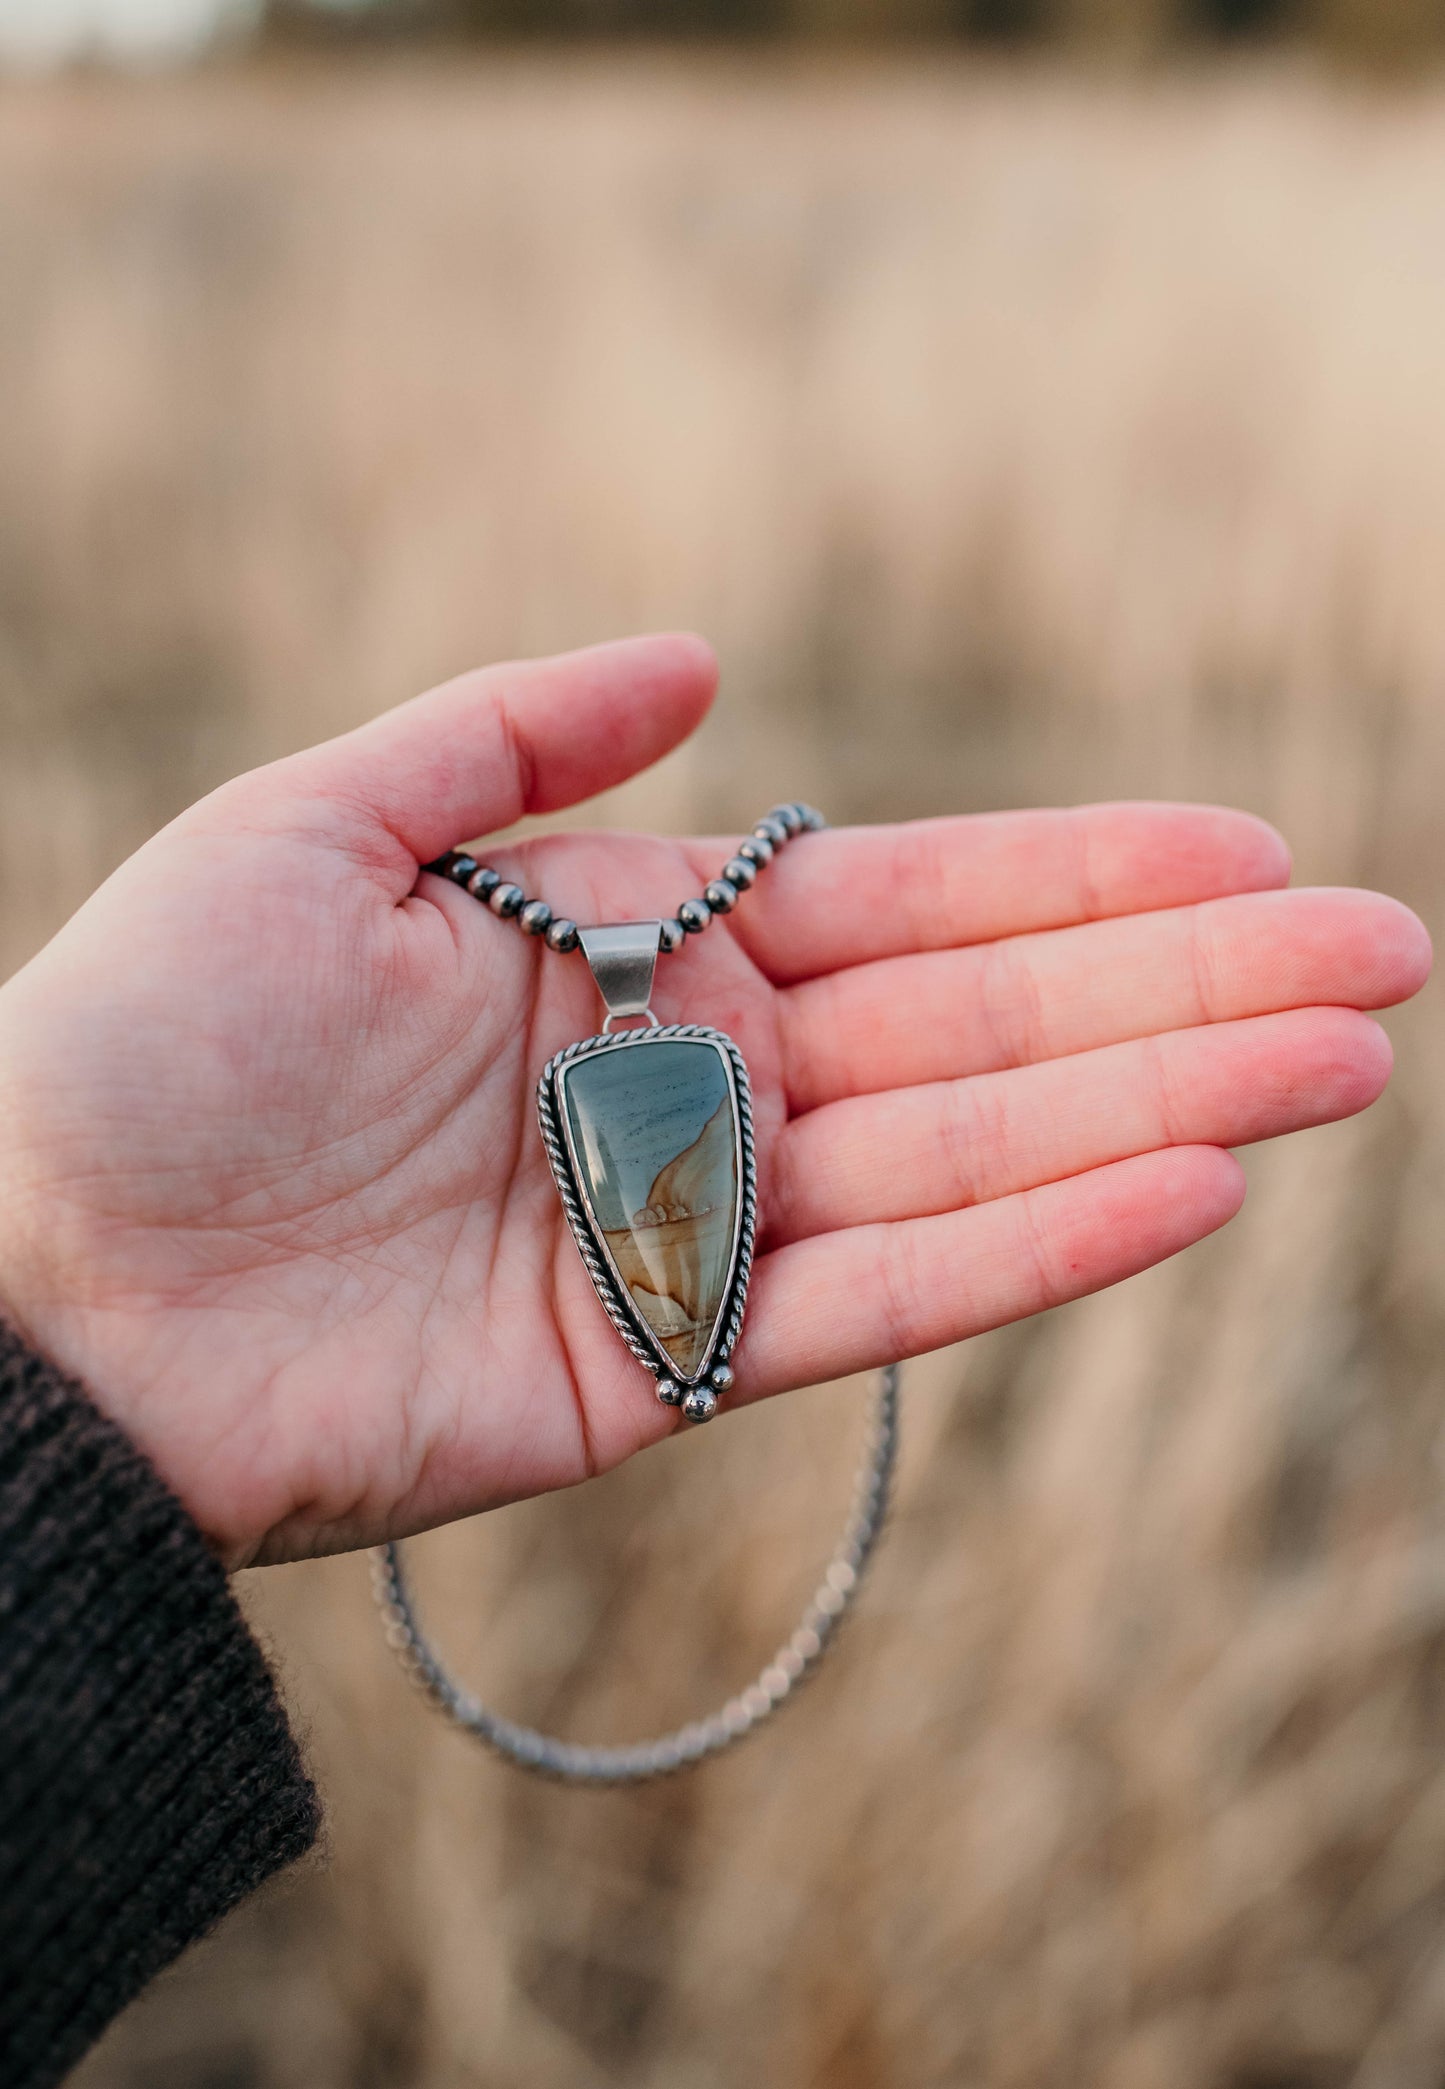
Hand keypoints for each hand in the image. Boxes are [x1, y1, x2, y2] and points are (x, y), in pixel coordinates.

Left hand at [0, 638, 1427, 1566]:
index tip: (1252, 851)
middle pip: (987, 1025)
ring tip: (1342, 1060)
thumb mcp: (319, 820)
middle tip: (1384, 958)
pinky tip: (1183, 1187)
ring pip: (974, 1158)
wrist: (32, 1277)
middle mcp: (696, 1085)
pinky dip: (1034, 1247)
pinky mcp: (665, 1372)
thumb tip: (702, 659)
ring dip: (1165, 1105)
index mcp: (636, 949)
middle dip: (1186, 988)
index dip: (1081, 874)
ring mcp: (695, 1232)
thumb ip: (511, 735)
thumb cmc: (143, 1033)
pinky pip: (881, 1303)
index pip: (909, 901)